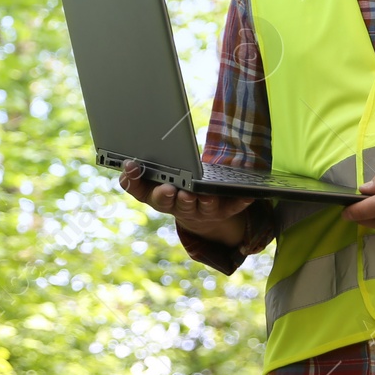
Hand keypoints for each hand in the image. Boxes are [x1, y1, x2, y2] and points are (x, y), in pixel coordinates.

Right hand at [117, 160, 256, 250]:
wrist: (200, 213)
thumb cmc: (174, 188)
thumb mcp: (155, 182)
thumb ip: (140, 174)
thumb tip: (128, 161)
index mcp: (158, 197)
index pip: (141, 191)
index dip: (134, 180)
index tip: (132, 165)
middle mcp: (178, 206)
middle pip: (171, 203)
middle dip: (169, 195)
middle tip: (169, 188)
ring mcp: (201, 210)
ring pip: (201, 207)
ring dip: (201, 201)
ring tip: (200, 193)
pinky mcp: (223, 211)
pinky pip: (232, 207)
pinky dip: (239, 201)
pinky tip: (247, 195)